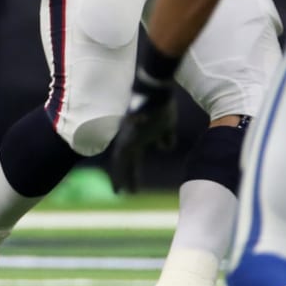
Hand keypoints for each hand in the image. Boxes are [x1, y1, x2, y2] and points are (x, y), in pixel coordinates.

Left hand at [109, 72, 176, 193]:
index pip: (128, 156)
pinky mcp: (130, 137)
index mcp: (134, 135)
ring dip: (121, 177)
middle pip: (122, 160)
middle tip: (119, 193)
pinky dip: (122, 171)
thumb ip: (165, 138)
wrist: (157, 93)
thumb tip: (164, 147)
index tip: (127, 183)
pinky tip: (123, 182)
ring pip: (120, 161)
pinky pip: (123, 158)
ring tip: (121, 192)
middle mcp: (127, 137)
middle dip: (122, 176)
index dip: (128, 170)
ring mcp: (127, 137)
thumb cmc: (163, 107)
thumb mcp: (166, 126)